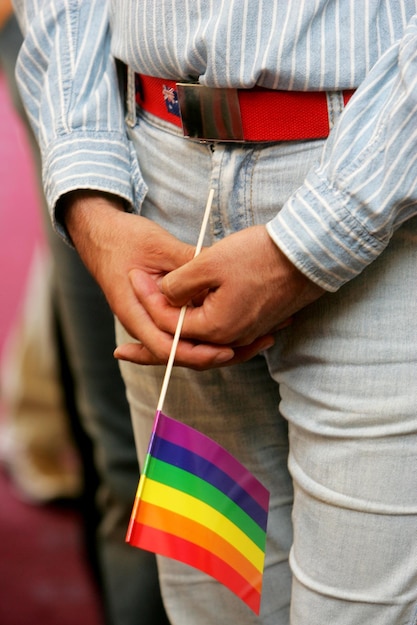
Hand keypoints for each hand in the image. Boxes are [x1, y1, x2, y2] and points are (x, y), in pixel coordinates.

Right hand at [60, 191, 237, 367]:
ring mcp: (151, 320)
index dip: (197, 354)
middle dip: (216, 355)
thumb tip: (222, 273)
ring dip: (217, 345)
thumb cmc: (123, 238)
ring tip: (256, 341)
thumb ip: (188, 263)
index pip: (166, 348)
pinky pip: (185, 330)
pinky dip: (209, 331)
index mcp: (134, 312)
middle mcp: (142, 323)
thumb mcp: (159, 246)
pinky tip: (238, 331)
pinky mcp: (161, 312)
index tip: (226, 351)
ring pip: (185, 345)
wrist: (100, 233)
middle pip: (180, 354)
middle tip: (253, 346)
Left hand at [126, 225, 324, 366]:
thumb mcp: (208, 263)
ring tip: (149, 346)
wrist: (308, 253)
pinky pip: (222, 334)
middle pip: (183, 348)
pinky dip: (201, 334)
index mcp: (216, 327)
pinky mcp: (257, 321)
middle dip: (152, 347)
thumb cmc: (260, 255)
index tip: (134, 277)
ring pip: (202, 343)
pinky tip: (191, 323)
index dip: (148, 302)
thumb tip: (162, 294)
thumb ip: (178, 284)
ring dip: (177, 342)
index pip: (169, 324)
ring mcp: (247, 331)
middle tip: (123, 353)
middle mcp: (231, 337)